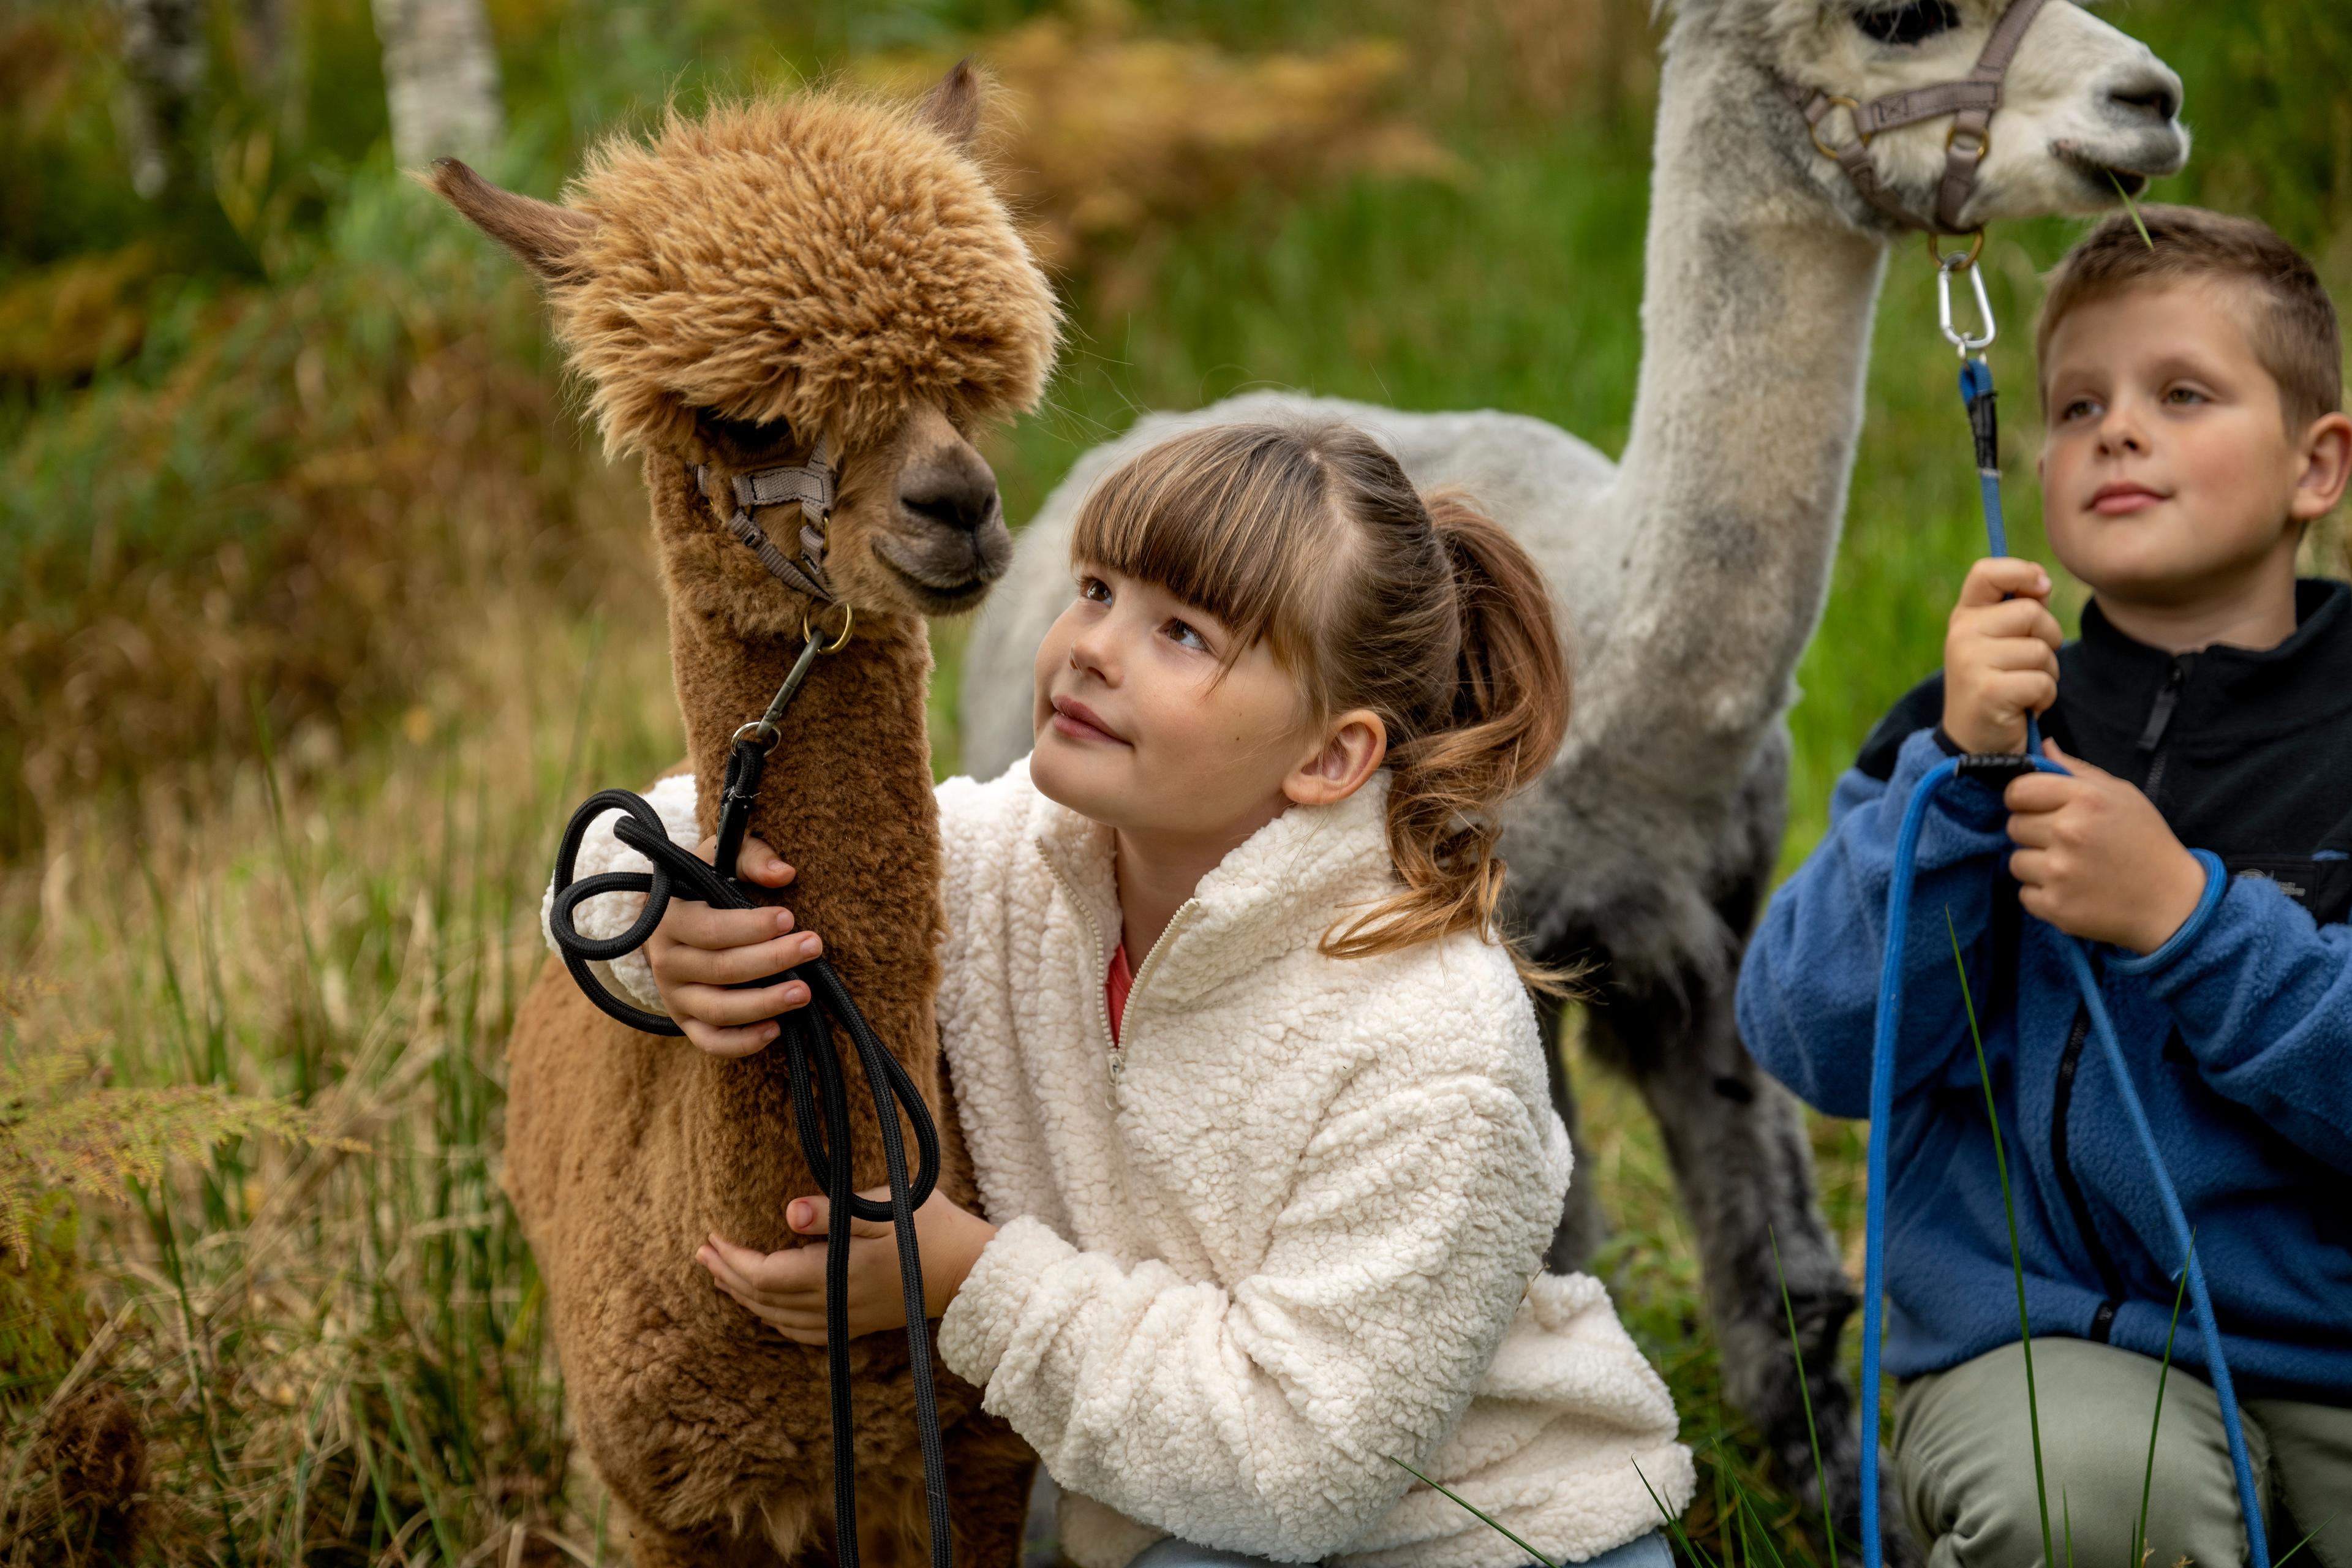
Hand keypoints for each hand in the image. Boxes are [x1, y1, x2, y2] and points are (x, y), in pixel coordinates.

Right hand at [646, 834, 822, 1056]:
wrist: (672, 919)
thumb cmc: (704, 883)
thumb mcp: (720, 859)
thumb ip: (752, 858)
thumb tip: (784, 874)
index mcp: (670, 918)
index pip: (710, 929)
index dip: (751, 927)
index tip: (789, 918)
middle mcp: (666, 961)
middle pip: (721, 969)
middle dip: (772, 960)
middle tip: (813, 947)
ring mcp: (674, 996)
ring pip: (718, 1009)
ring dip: (764, 1003)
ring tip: (804, 992)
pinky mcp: (686, 1022)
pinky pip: (712, 1041)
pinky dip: (742, 1042)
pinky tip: (775, 1030)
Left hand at [697, 1188, 997, 1345]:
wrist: (972, 1273)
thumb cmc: (931, 1229)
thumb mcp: (884, 1208)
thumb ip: (834, 1211)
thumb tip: (788, 1212)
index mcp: (835, 1274)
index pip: (765, 1275)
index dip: (732, 1260)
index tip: (710, 1237)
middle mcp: (834, 1304)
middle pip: (764, 1299)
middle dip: (728, 1276)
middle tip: (702, 1253)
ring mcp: (845, 1319)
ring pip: (778, 1319)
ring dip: (746, 1298)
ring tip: (723, 1276)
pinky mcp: (858, 1323)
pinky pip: (801, 1331)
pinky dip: (774, 1318)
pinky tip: (769, 1308)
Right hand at [1941, 557, 2063, 754]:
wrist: (1974, 745)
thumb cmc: (1996, 687)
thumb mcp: (1999, 643)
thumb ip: (2018, 610)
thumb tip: (2042, 582)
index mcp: (1964, 617)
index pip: (1987, 572)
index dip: (2021, 572)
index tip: (2040, 589)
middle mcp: (1961, 634)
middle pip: (2032, 613)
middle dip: (2048, 639)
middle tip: (2028, 666)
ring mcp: (1971, 662)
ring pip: (2041, 650)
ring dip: (2047, 673)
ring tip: (2023, 689)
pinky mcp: (1989, 691)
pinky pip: (2042, 681)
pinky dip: (2044, 698)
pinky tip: (2024, 708)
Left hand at [2004, 740, 2206, 954]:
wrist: (2171, 901)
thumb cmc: (2145, 841)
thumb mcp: (2121, 795)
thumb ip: (2076, 770)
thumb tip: (2044, 745)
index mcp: (2085, 799)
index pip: (2018, 790)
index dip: (2024, 799)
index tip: (2038, 808)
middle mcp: (2069, 832)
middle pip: (2014, 825)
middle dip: (2033, 832)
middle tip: (2065, 841)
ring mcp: (2060, 871)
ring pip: (2015, 860)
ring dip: (2036, 864)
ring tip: (2071, 866)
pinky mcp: (2055, 905)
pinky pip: (2024, 892)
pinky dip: (2043, 893)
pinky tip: (2072, 890)